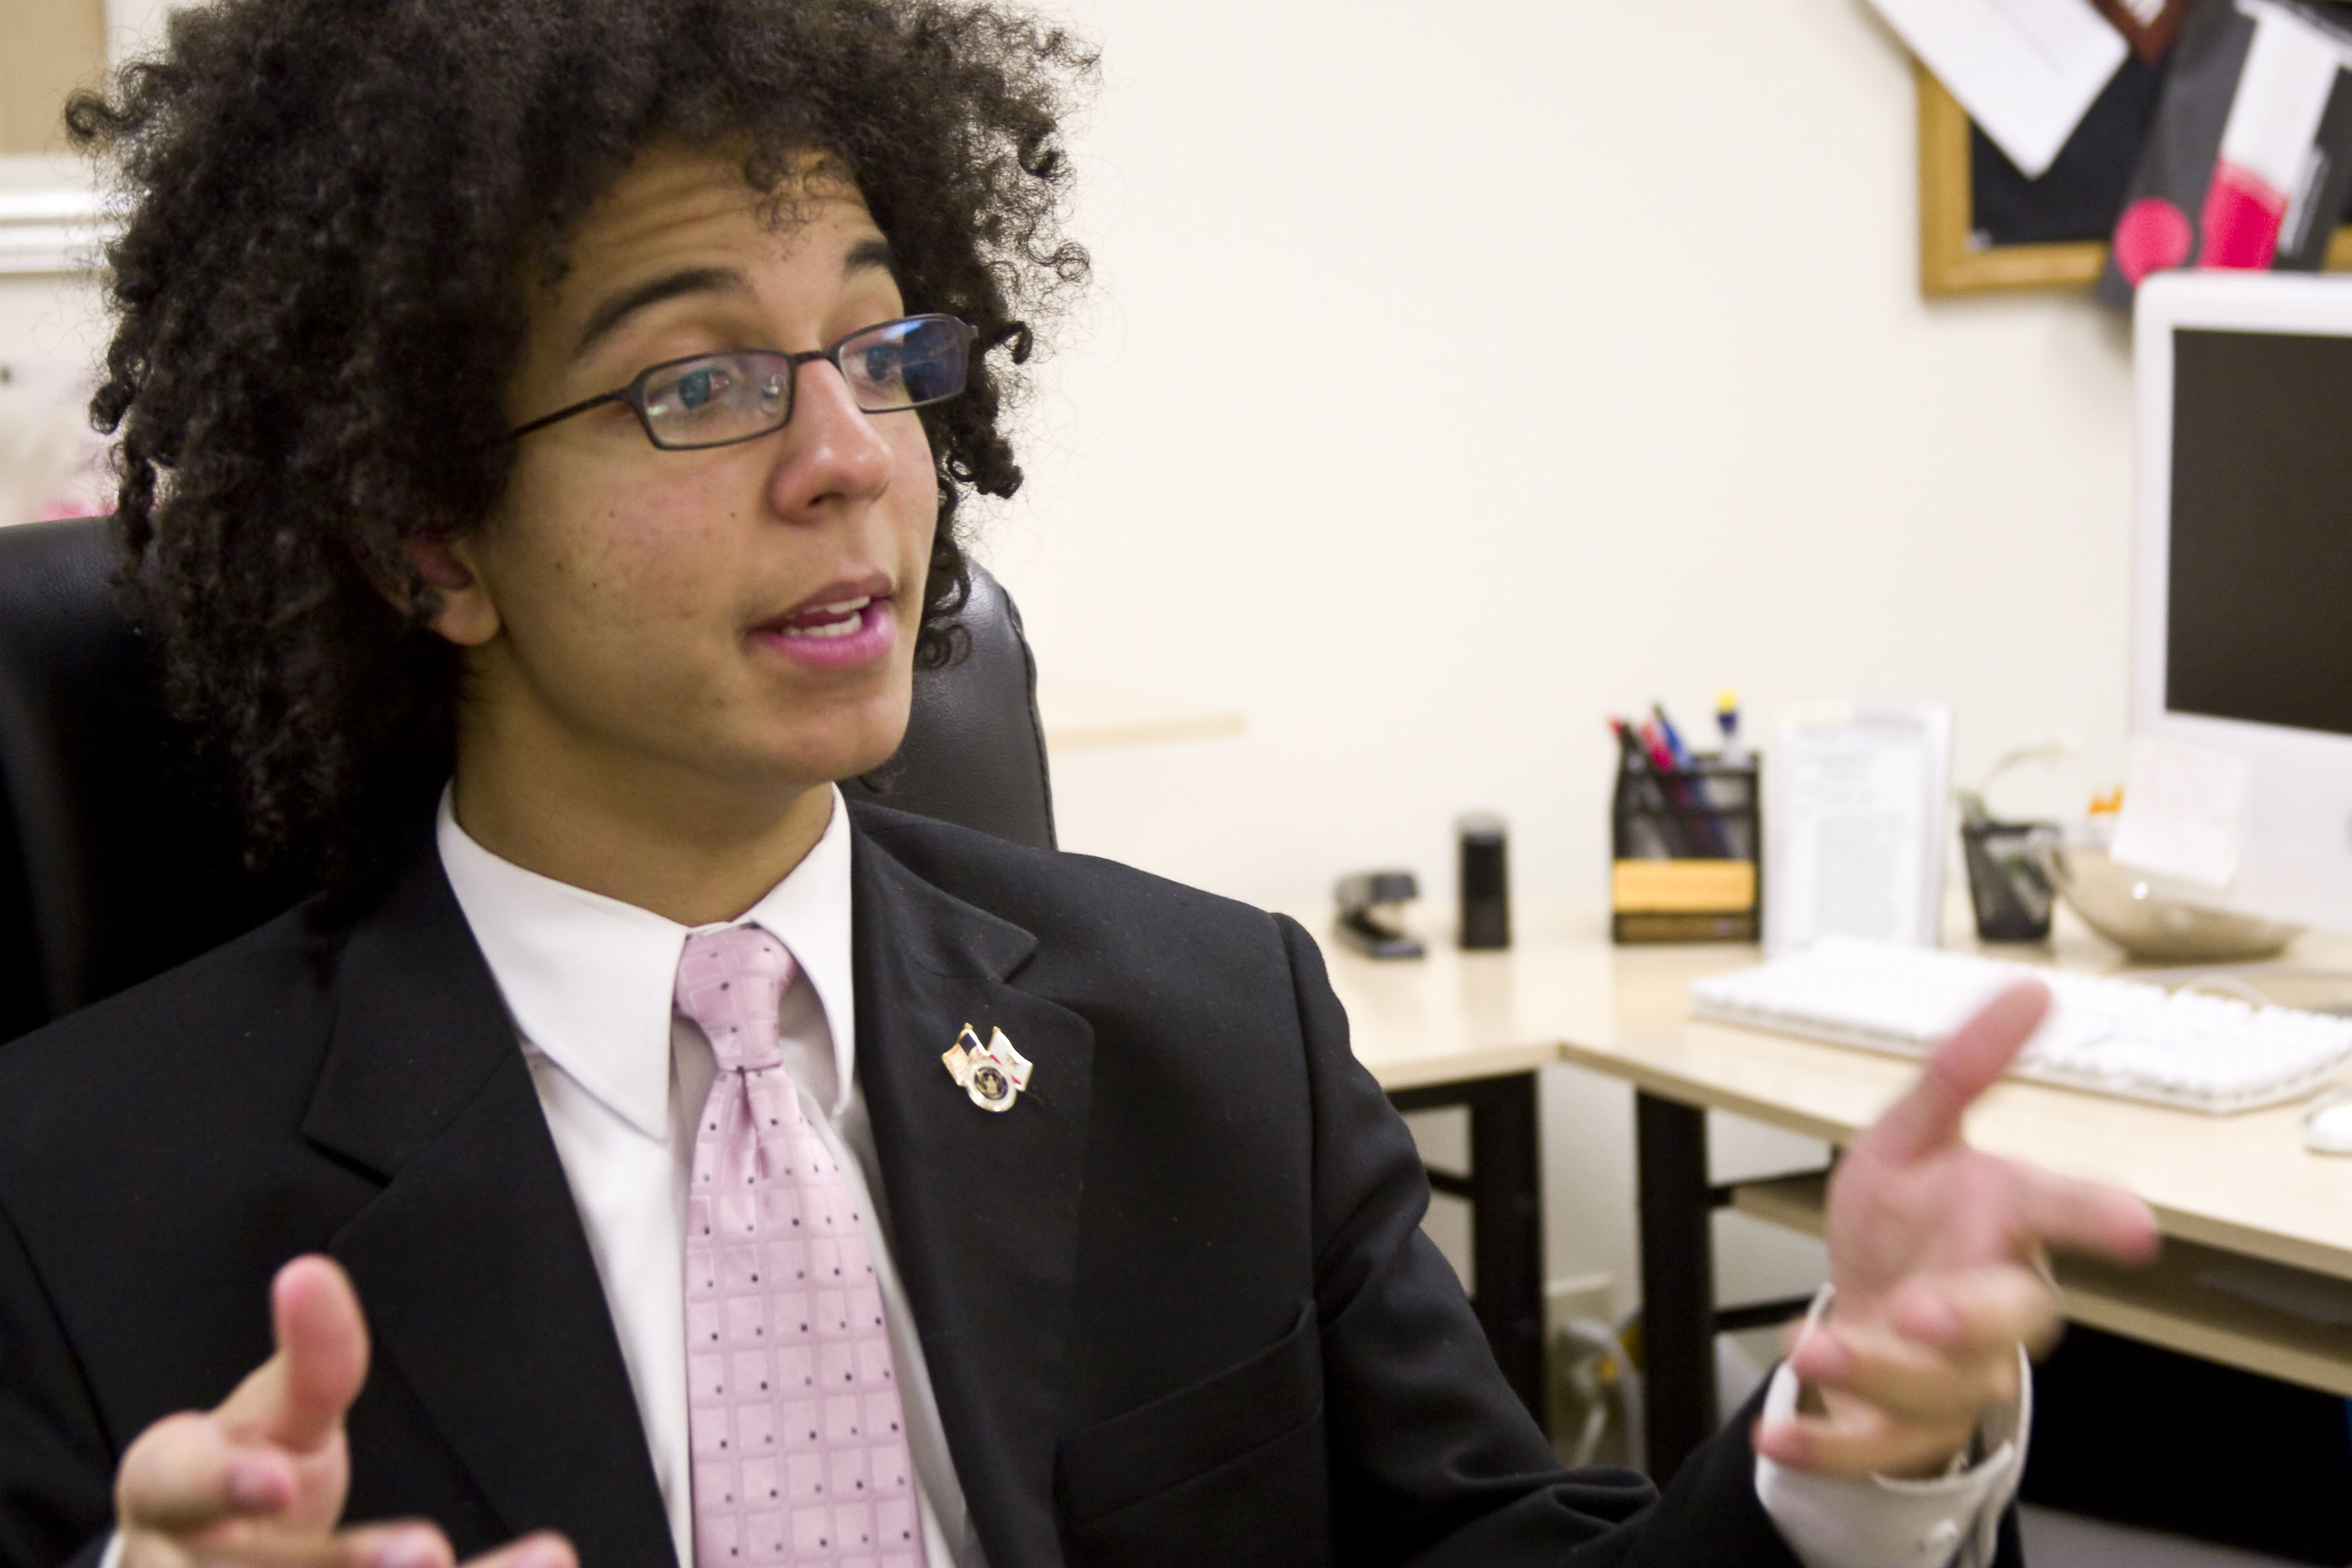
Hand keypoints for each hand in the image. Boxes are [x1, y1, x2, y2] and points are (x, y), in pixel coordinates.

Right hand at [115, 1255, 574, 1567]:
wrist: (217, 1561)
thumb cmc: (249, 1470)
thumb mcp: (275, 1412)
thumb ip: (310, 1359)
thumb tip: (310, 1274)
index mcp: (170, 1493)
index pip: (179, 1485)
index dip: (226, 1486)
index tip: (281, 1481)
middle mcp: (182, 1561)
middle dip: (337, 1566)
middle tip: (424, 1552)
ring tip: (480, 1563)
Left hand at [1753, 980, 2159, 1478]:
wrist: (1870, 1309)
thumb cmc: (1908, 1225)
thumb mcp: (1912, 1136)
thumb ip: (1961, 1069)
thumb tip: (2028, 989)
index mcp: (2002, 1225)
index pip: (2059, 1214)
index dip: (2097, 1218)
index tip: (2133, 1225)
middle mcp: (1988, 1306)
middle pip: (2010, 1320)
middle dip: (1973, 1318)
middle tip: (1926, 1309)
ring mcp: (1950, 1372)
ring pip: (1935, 1385)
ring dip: (1877, 1369)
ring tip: (1814, 1345)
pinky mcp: (1898, 1423)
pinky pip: (1870, 1445)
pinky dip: (1825, 1445)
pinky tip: (1778, 1434)